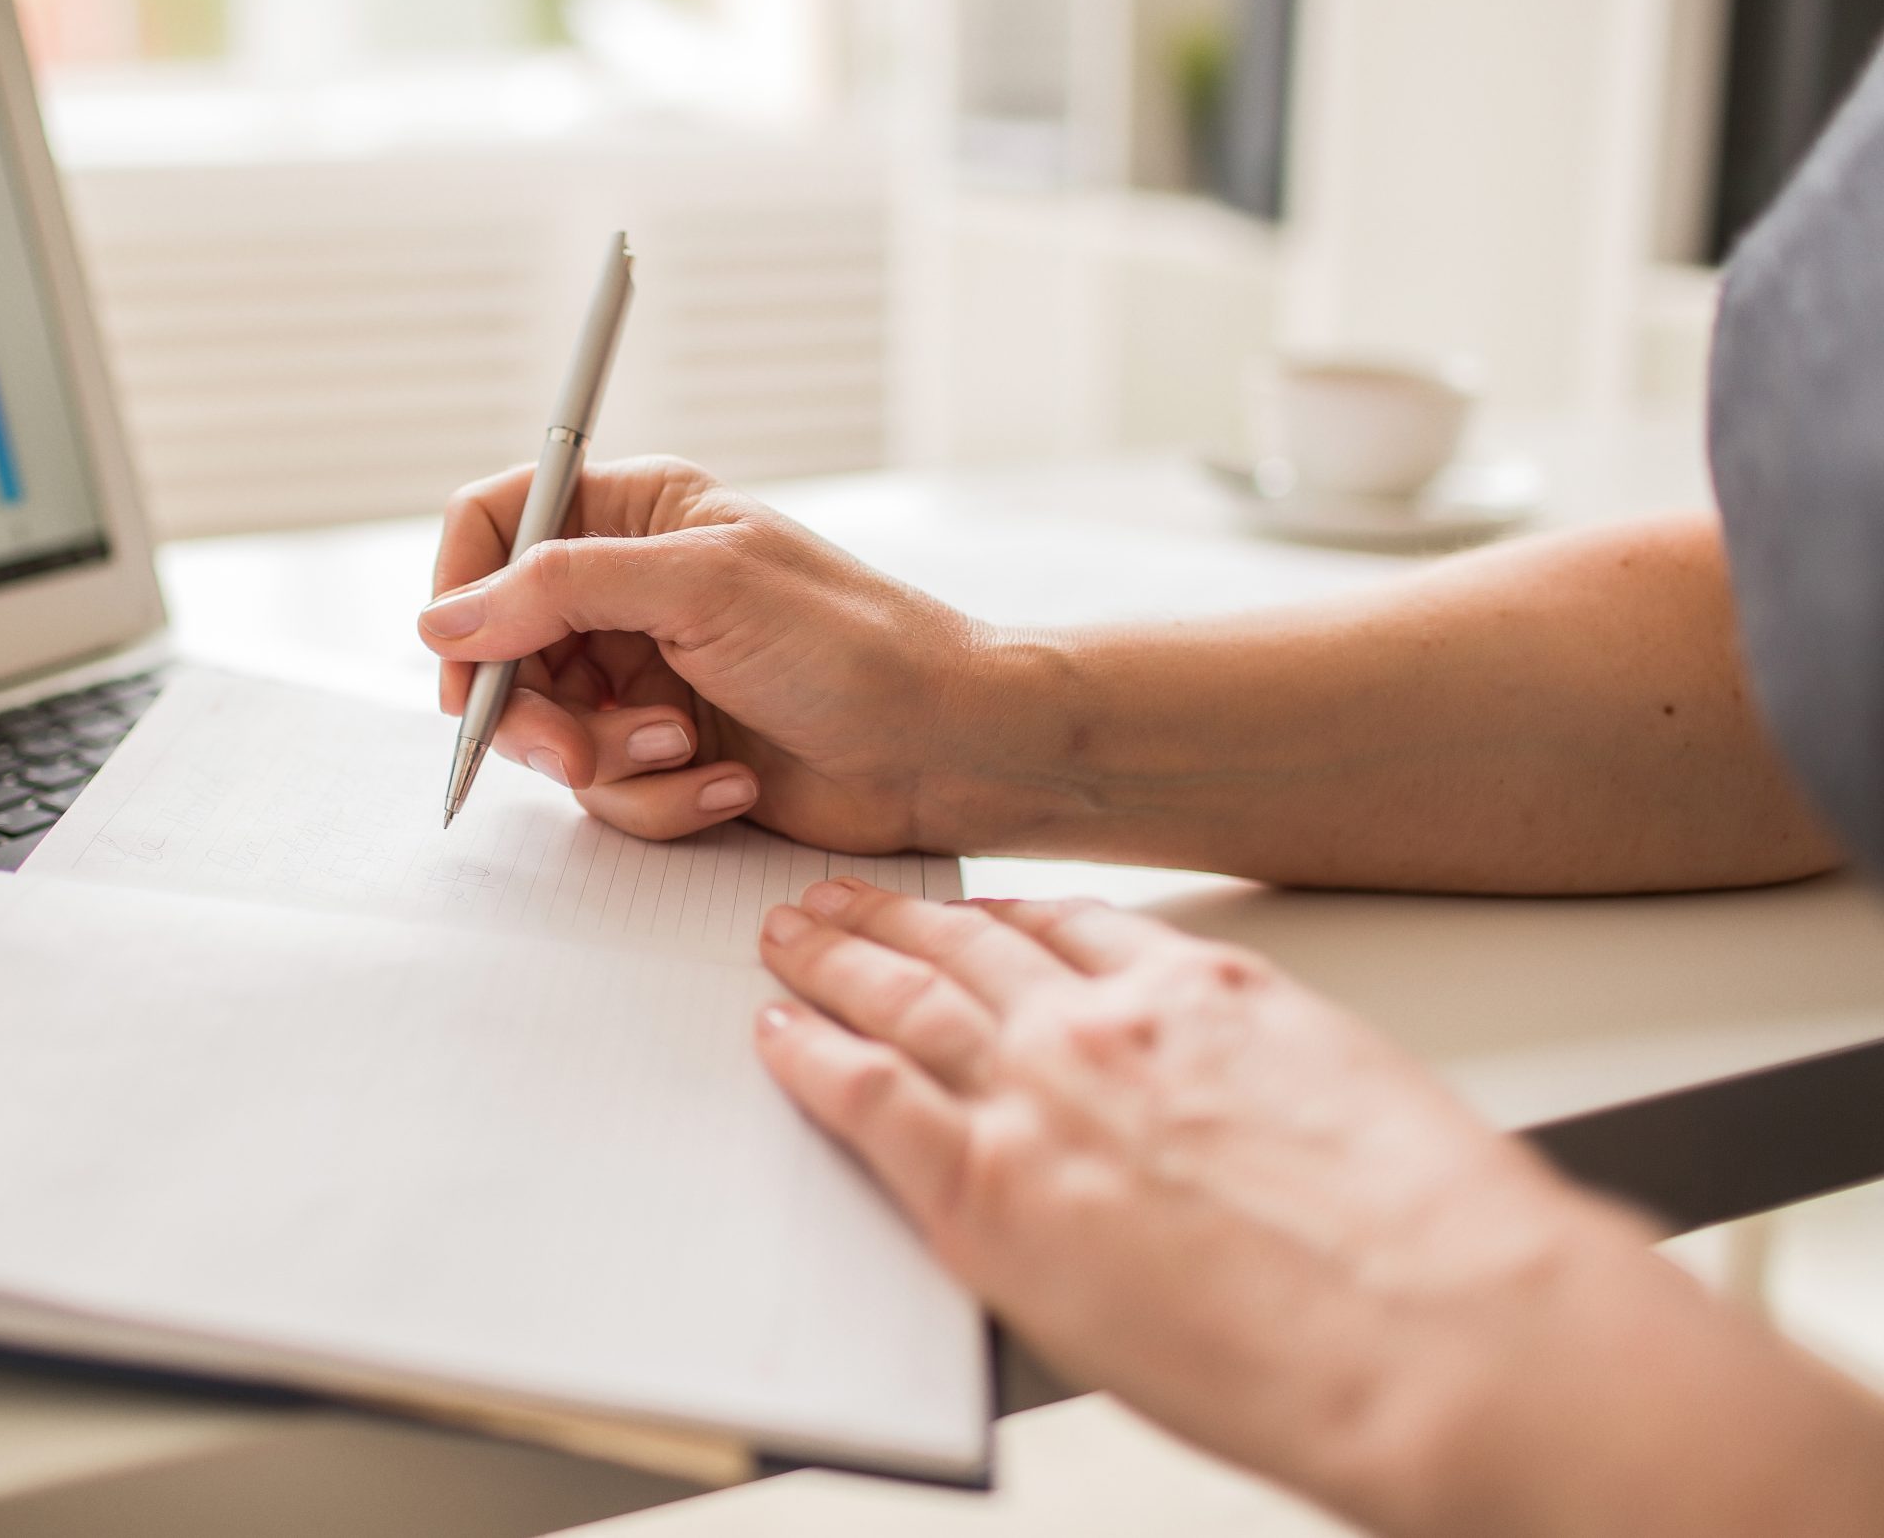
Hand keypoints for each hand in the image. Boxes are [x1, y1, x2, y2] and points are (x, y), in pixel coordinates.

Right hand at [419, 457, 979, 849]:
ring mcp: (641, 676)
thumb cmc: (853, 645)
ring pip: (546, 732)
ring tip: (684, 750)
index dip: (462, 589)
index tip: (462, 660)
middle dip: (532, 710)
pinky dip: (661, 799)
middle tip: (569, 749)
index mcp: (634, 512)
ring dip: (610, 760)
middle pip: (499, 646)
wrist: (946, 748)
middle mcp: (626, 590)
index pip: (495, 521)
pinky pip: (606, 791)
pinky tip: (730, 784)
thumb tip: (443, 619)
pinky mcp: (665, 754)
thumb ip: (560, 588)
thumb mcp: (702, 587)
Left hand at [749, 881, 1883, 1536]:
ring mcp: (1043, 1098)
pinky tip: (778, 1033)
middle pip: (971, 946)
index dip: (1010, 917)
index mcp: (1209, 993)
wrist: (1447, 1329)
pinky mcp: (990, 1189)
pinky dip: (811, 1058)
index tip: (980, 910)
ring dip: (836, 958)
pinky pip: (867, 1096)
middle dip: (897, 917)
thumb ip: (1266, 1093)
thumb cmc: (1440, 1244)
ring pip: (905, 997)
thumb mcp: (1356, 1110)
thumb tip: (1252, 1132)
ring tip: (790, 935)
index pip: (1079, 930)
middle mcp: (1111, 1025)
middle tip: (844, 897)